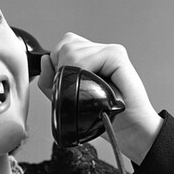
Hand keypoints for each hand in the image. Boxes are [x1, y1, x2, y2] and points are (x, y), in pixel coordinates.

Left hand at [36, 32, 163, 163]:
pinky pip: (88, 56)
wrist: (129, 129)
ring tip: (90, 88)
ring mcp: (109, 51)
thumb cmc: (103, 116)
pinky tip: (95, 83)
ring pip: (72, 50)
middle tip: (79, 88)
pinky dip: (85, 70)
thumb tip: (44, 60)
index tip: (67, 83)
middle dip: (62, 68)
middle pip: (65, 44)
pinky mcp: (117, 55)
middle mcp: (98, 51)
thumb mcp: (66, 101)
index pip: (62, 46)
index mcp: (88, 57)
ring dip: (74, 71)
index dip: (57, 64)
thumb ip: (50, 81)